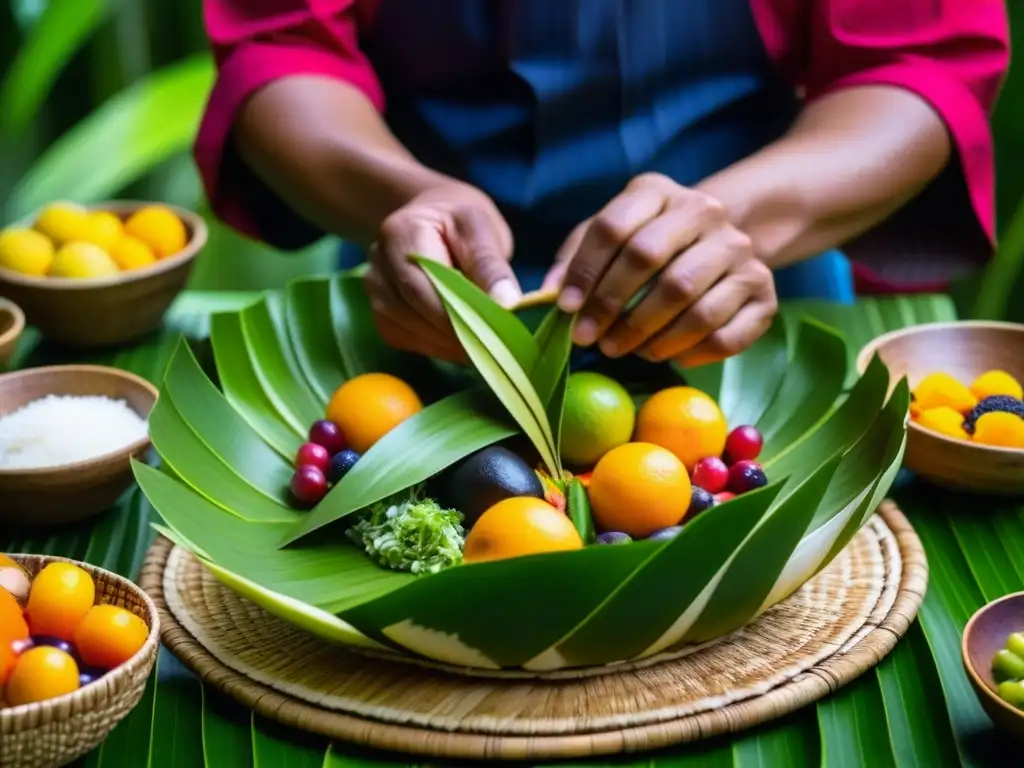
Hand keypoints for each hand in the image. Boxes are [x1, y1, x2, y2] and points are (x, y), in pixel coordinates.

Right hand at [365, 183, 520, 361]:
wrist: (430, 219)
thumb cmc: (458, 223)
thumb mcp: (481, 229)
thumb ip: (490, 266)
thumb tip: (507, 304)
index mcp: (401, 233)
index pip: (426, 284)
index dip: (460, 313)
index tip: (497, 329)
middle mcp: (378, 264)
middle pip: (416, 312)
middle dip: (459, 333)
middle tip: (498, 345)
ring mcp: (375, 291)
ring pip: (411, 332)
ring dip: (450, 344)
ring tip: (485, 343)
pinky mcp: (380, 314)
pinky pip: (406, 340)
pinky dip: (437, 347)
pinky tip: (460, 341)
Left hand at [547, 173, 776, 367]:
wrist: (719, 240)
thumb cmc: (647, 242)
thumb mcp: (609, 235)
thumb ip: (576, 258)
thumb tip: (547, 296)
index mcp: (657, 192)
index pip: (615, 226)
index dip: (586, 272)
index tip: (567, 310)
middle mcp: (705, 212)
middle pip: (652, 261)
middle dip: (613, 307)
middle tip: (591, 340)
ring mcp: (740, 251)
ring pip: (692, 303)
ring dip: (650, 337)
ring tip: (626, 350)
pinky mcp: (764, 290)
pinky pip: (725, 334)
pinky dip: (691, 353)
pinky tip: (667, 355)